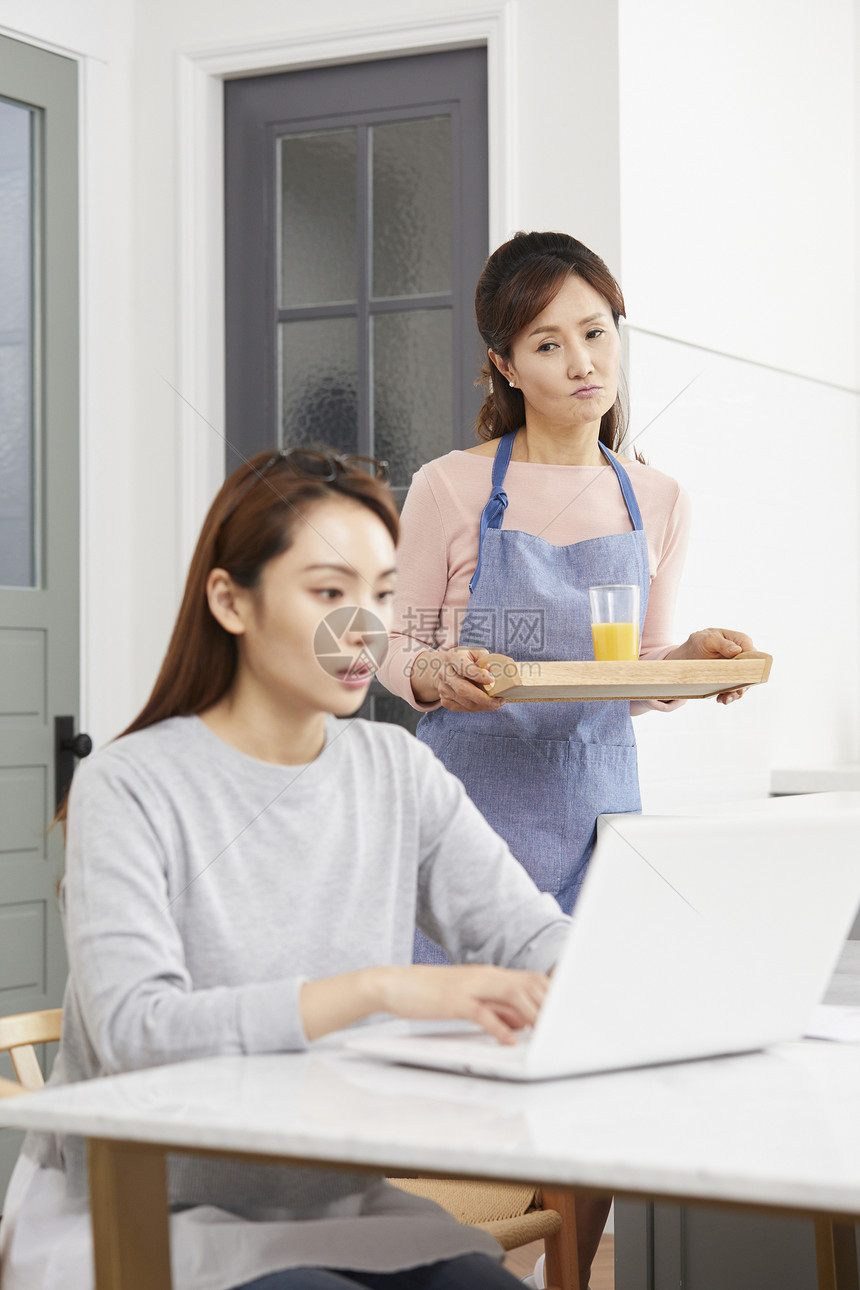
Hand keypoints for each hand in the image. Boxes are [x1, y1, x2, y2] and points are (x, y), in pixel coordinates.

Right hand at [377, 964, 548, 1044]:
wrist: (395, 984)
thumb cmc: (432, 994)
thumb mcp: (470, 999)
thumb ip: (497, 1008)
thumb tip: (524, 1021)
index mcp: (490, 974)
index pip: (531, 979)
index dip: (552, 996)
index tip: (566, 1014)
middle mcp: (484, 976)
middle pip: (528, 984)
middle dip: (549, 1006)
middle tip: (562, 1028)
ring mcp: (470, 986)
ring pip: (512, 994)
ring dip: (532, 1015)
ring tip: (544, 1035)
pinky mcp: (454, 1000)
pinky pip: (483, 1013)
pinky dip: (499, 1027)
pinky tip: (508, 1041)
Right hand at [411, 647, 504, 712]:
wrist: (446, 669)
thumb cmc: (466, 660)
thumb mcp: (475, 653)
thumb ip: (485, 660)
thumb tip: (491, 671)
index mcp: (453, 658)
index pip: (465, 668)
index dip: (479, 675)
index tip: (492, 679)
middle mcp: (445, 674)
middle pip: (463, 689)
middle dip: (483, 698)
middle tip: (498, 702)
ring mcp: (443, 689)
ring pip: (465, 702)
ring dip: (483, 705)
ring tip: (496, 703)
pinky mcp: (445, 700)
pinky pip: (463, 708)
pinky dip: (477, 708)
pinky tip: (485, 704)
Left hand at [666, 627, 754, 703]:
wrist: (689, 654)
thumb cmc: (701, 642)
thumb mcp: (709, 639)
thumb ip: (723, 644)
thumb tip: (737, 650)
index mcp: (742, 641)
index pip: (753, 654)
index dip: (752, 666)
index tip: (745, 676)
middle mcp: (744, 656)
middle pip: (751, 671)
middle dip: (745, 683)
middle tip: (736, 692)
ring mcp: (738, 669)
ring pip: (744, 683)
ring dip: (736, 692)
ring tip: (726, 698)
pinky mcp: (731, 679)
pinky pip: (734, 689)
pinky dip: (728, 695)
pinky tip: (720, 698)